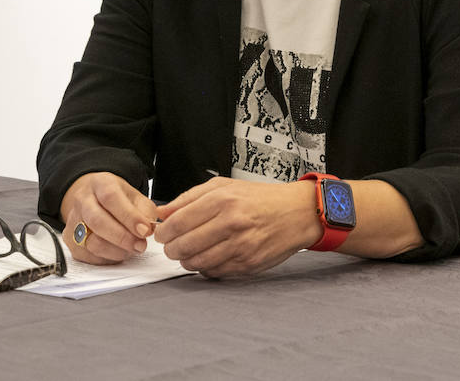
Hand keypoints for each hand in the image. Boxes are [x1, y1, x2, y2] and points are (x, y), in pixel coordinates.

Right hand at [59, 171, 158, 265]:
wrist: (94, 200)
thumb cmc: (117, 199)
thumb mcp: (134, 196)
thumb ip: (145, 210)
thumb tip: (148, 228)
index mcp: (99, 184)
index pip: (111, 198)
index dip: (129, 216)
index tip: (144, 230)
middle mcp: (82, 200)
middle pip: (97, 221)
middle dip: (123, 237)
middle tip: (140, 245)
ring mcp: (73, 221)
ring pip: (92, 242)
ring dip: (117, 250)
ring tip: (132, 249)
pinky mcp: (70, 241)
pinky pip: (89, 256)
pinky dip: (108, 258)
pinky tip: (118, 251)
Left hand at [152, 176, 320, 277]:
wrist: (297, 213)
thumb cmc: (260, 198)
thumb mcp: (225, 186)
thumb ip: (190, 198)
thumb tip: (163, 213)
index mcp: (223, 200)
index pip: (178, 222)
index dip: (164, 232)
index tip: (162, 234)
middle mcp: (232, 223)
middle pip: (184, 245)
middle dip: (171, 249)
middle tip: (172, 247)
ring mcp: (241, 246)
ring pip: (197, 263)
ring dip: (186, 261)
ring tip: (189, 252)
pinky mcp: (248, 264)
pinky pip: (215, 273)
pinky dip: (205, 268)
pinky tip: (209, 258)